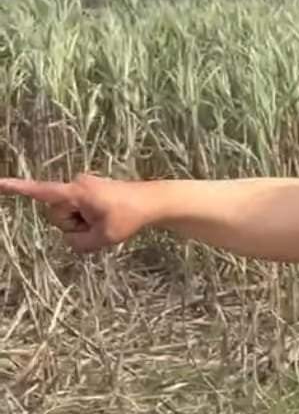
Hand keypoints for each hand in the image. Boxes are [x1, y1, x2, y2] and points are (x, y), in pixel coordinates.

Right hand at [0, 173, 152, 252]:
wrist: (153, 202)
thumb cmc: (130, 217)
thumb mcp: (103, 238)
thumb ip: (78, 243)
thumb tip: (69, 239)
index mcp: (77, 192)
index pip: (41, 191)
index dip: (16, 188)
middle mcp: (76, 185)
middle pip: (57, 215)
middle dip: (73, 225)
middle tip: (101, 224)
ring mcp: (82, 187)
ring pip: (67, 216)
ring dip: (81, 223)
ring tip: (106, 220)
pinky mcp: (88, 192)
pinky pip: (77, 213)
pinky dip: (87, 220)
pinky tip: (106, 217)